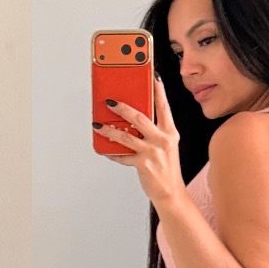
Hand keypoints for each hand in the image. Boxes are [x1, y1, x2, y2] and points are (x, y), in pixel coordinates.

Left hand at [95, 77, 186, 208]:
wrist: (170, 191)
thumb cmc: (166, 167)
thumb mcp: (166, 145)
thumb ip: (153, 131)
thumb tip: (131, 120)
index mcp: (170, 132)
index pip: (163, 106)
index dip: (158, 90)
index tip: (152, 76)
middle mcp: (162, 139)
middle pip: (140, 117)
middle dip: (122, 107)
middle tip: (109, 101)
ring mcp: (152, 152)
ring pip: (126, 136)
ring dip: (109, 130)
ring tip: (98, 125)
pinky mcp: (143, 164)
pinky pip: (122, 156)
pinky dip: (112, 152)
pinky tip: (104, 148)